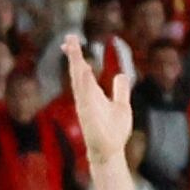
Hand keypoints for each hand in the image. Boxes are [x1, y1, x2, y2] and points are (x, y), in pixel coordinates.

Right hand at [61, 36, 133, 165]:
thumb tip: (121, 75)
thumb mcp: (121, 105)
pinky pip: (86, 96)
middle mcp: (85, 98)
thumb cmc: (113, 131)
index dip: (77, 56)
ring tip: (73, 46)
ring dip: (76, 64)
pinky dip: (84, 83)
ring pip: (79, 81)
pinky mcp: (88, 115)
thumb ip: (120, 90)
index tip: (72, 41)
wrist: (110, 151)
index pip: (82, 71)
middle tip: (69, 37)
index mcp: (92, 94)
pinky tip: (84, 70)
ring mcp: (85, 106)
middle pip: (77, 72)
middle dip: (74, 55)